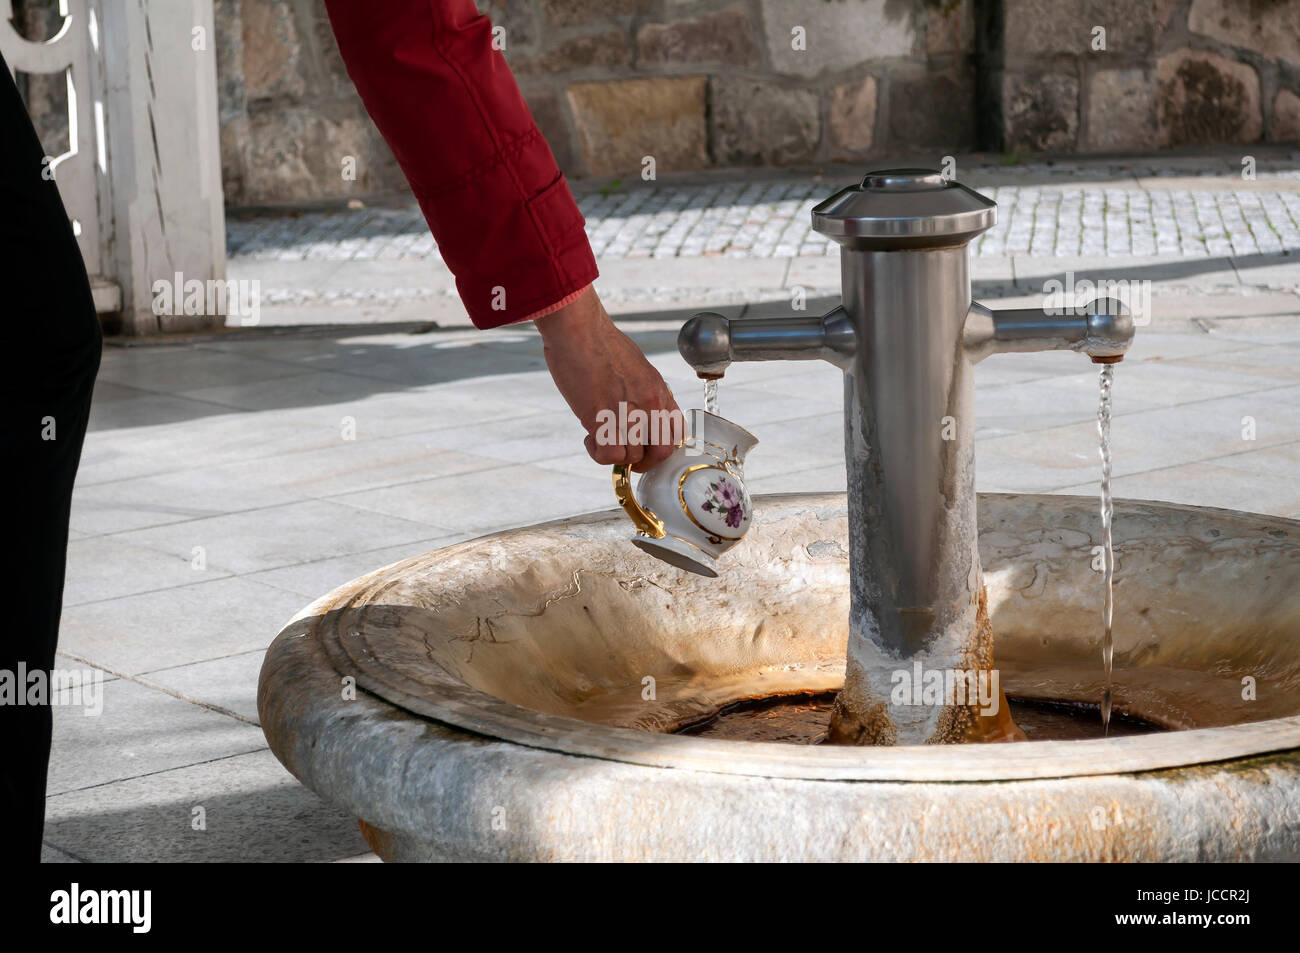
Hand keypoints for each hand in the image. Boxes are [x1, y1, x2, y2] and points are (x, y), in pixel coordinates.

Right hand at [536, 286, 682, 472]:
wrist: (579, 330)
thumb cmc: (600, 342)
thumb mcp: (636, 367)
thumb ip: (642, 392)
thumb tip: (636, 411)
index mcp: (659, 390)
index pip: (676, 433)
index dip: (660, 446)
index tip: (645, 446)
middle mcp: (650, 404)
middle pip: (660, 452)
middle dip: (643, 461)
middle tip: (624, 454)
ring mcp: (628, 413)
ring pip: (632, 457)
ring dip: (614, 454)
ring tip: (597, 436)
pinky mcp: (603, 419)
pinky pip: (610, 455)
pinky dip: (598, 454)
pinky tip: (589, 438)